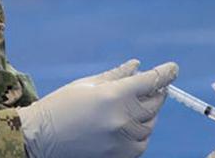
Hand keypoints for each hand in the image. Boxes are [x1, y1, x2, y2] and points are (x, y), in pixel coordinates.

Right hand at [17, 60, 178, 157]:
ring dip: (148, 112)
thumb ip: (117, 75)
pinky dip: (141, 132)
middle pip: (155, 102)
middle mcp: (122, 118)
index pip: (151, 81)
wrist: (41, 138)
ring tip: (134, 106)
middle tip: (152, 85)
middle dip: (156, 91)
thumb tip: (138, 65)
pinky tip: (129, 124)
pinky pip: (142, 142)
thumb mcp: (88, 84)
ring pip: (150, 123)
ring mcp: (122, 140)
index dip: (166, 73)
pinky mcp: (119, 156)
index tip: (173, 68)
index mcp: (114, 95)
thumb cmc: (61, 105)